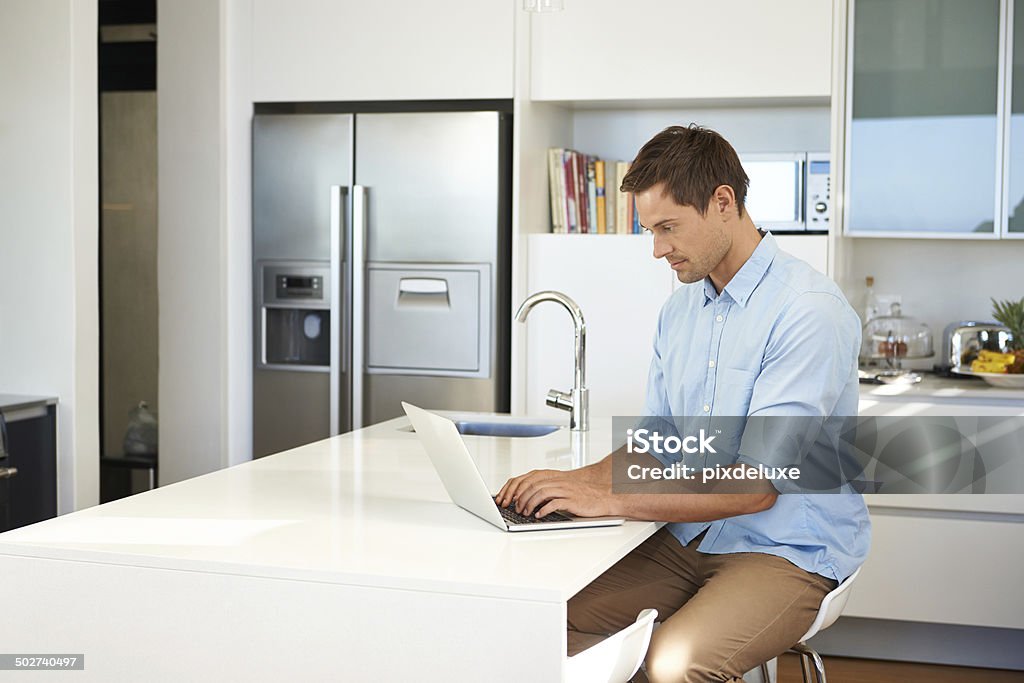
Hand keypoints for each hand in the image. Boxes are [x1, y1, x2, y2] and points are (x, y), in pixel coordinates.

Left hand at [497, 468, 616, 518]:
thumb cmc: (584, 496)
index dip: (517, 489)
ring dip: (530, 503)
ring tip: (525, 512)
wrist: (604, 497)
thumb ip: (548, 493)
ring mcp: (566, 490)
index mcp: (555, 479)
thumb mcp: (564, 491)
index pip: (530, 480)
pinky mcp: (572, 500)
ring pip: (541, 493)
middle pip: (533, 485)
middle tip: (516, 508)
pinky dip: (544, 509)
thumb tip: (529, 501)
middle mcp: (559, 482)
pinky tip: (539, 515)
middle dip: (521, 498)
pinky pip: (555, 503)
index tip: (509, 499)